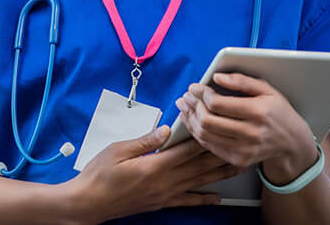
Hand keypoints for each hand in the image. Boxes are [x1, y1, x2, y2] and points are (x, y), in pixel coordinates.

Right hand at [72, 125, 244, 222]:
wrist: (90, 202)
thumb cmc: (99, 175)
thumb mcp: (117, 150)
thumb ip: (144, 141)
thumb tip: (166, 130)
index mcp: (154, 166)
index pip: (187, 150)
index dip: (204, 138)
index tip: (218, 127)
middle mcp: (165, 182)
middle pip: (199, 167)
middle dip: (221, 155)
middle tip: (240, 146)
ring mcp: (165, 195)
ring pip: (199, 183)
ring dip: (219, 175)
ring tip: (238, 167)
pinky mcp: (161, 203)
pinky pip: (188, 201)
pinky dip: (204, 199)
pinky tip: (217, 197)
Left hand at [175, 72, 316, 182]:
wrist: (293, 143)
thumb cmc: (278, 112)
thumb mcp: (267, 90)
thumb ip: (241, 81)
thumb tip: (216, 77)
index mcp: (258, 113)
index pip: (217, 104)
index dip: (201, 94)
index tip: (194, 87)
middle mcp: (251, 133)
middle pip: (207, 120)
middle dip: (192, 105)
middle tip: (186, 96)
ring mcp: (244, 150)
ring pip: (204, 135)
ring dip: (190, 119)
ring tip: (185, 106)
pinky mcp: (238, 160)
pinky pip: (209, 146)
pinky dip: (197, 132)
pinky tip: (193, 121)